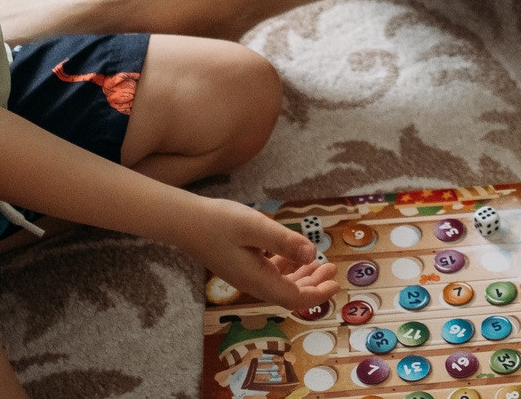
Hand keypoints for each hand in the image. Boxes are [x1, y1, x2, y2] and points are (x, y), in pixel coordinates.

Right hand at [185, 199, 338, 309]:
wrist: (185, 222)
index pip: (293, 298)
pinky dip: (286, 268)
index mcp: (256, 279)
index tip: (335, 284)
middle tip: (331, 269)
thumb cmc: (219, 222)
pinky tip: (293, 256)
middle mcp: (251, 283)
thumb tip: (312, 254)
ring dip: (302, 277)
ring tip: (319, 263)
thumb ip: (284, 241)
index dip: (317, 294)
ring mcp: (245, 275)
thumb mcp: (255, 227)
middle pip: (288, 294)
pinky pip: (269, 274)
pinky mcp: (241, 266)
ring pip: (280, 284)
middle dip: (313, 285)